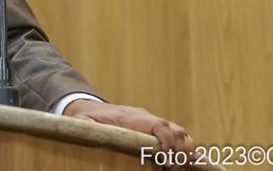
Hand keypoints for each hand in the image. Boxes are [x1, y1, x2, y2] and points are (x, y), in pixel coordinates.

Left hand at [63, 100, 193, 165]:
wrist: (92, 108)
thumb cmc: (89, 118)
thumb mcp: (85, 122)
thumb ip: (87, 127)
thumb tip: (86, 132)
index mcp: (133, 117)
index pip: (157, 125)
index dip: (167, 140)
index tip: (168, 159)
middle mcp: (147, 118)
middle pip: (175, 129)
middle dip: (182, 150)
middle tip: (175, 169)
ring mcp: (152, 123)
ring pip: (180, 132)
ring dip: (187, 150)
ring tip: (183, 166)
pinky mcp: (155, 129)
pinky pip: (176, 136)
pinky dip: (184, 148)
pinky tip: (185, 163)